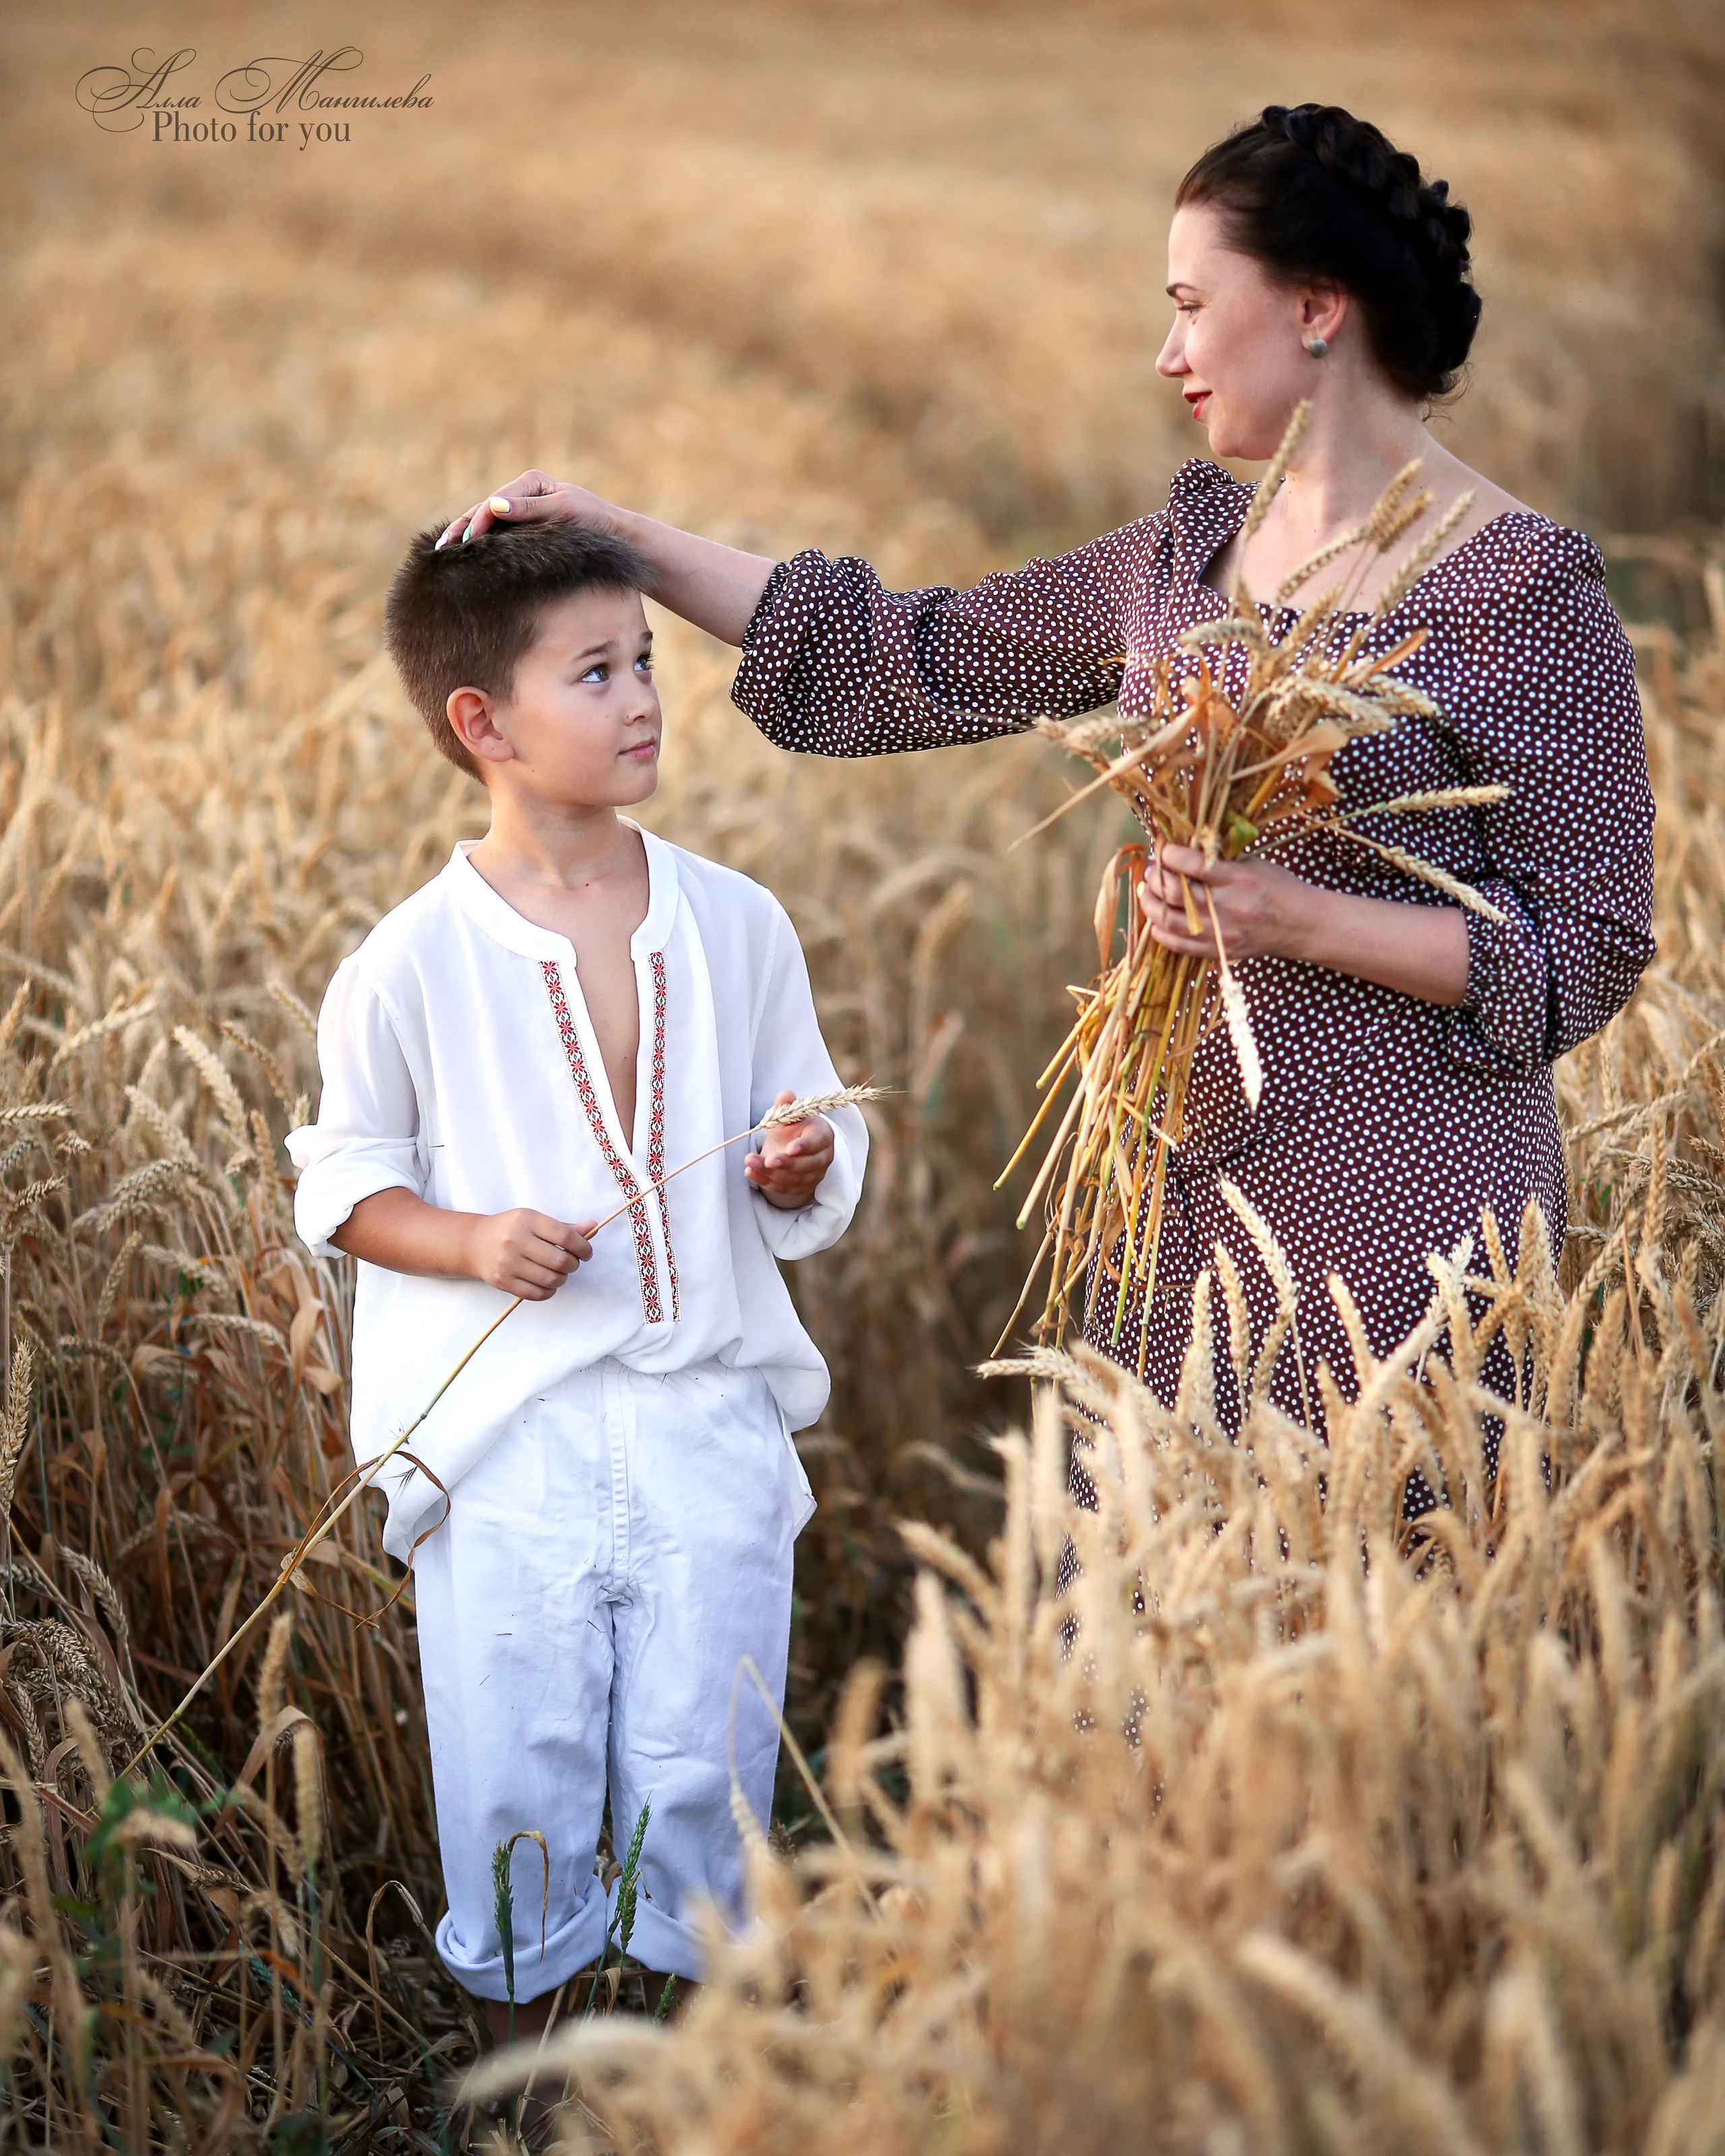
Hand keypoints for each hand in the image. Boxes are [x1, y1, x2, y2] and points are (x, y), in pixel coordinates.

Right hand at [438, 469, 616, 550]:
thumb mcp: (565, 511)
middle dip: (462, 528)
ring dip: (466, 538)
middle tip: (441, 549)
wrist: (618, 539)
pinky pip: (497, 537)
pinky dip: (480, 546)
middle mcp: (523, 494)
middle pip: (484, 511)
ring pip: (487, 525)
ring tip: (444, 555)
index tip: (468, 540)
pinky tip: (465, 559)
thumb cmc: (595, 523)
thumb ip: (530, 508)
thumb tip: (494, 503)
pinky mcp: (525, 531)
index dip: (479, 520)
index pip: (497, 501)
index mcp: (531, 482)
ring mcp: (522, 512)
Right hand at [464, 1209, 595, 1299]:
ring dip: (562, 1279)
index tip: (586, 1252)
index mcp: (527, 1220)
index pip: (565, 1236)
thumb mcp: (534, 1220)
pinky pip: (537, 1294)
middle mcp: (516, 1240)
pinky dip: (549, 1291)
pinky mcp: (503, 1281)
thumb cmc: (510, 1229)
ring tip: (558, 1272)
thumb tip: (592, 1227)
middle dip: (573, 1265)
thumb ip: (563, 1227)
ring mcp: (508, 1263)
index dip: (583, 1247)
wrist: (474, 1243)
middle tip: (571, 1263)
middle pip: (560, 1261)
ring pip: (551, 1279)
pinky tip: (547, 1283)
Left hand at [745, 1090, 833, 1210]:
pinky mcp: (801, 1187)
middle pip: (807, 1165)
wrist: (792, 1146)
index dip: (804, 1146)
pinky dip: (765, 1181)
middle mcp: (822, 1157)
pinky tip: (750, 1172)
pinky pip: (783, 1188)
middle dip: (786, 1163)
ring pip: (793, 1178)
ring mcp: (813, 1175)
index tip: (790, 1148)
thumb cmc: (793, 1129)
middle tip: (768, 1159)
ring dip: (770, 1172)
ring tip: (750, 1162)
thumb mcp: (789, 1115)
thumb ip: (786, 1106)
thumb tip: (785, 1094)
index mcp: (822, 1135)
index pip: (817, 1142)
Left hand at [1140, 843, 1321, 963]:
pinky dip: (1160, 931)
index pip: (1193, 865)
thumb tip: (1181, 851)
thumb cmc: (1278, 888)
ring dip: (1151, 903)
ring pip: (1168, 920)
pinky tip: (1155, 920)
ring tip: (1149, 892)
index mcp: (1239, 879)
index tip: (1163, 850)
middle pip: (1175, 893)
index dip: (1170, 855)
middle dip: (1156, 877)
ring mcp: (1221, 933)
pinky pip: (1177, 945)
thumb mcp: (1254, 864)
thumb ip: (1220, 860)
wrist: (1302, 926)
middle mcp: (1228, 907)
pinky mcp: (1218, 951)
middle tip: (1152, 870)